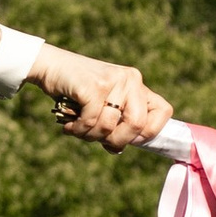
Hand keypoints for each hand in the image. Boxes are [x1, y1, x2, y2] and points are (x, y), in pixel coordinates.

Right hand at [33, 49, 173, 147]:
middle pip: (138, 124)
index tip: (128, 138)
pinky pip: (92, 121)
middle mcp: (129, 80)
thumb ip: (115, 123)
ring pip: (110, 126)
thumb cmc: (77, 90)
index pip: (164, 111)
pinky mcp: (93, 86)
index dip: (149, 132)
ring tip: (78, 129)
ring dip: (90, 136)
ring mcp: (112, 81)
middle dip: (117, 140)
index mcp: (136, 83)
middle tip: (100, 140)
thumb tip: (117, 150)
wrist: (51, 66)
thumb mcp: (103, 103)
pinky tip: (69, 126)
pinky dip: (79, 129)